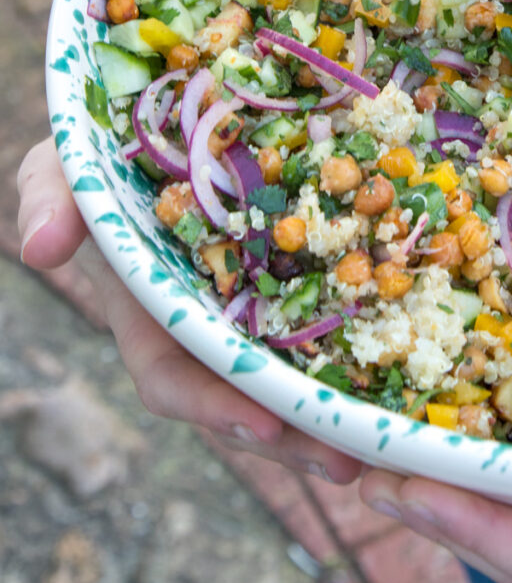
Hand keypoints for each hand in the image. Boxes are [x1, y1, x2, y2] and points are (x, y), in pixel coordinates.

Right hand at [17, 138, 361, 485]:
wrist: (150, 123)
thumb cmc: (97, 155)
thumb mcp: (61, 168)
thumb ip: (48, 200)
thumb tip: (41, 249)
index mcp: (147, 312)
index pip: (174, 378)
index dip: (214, 407)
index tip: (263, 425)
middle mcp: (202, 321)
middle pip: (247, 394)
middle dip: (292, 432)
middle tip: (349, 459)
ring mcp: (250, 303)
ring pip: (292, 369)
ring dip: (330, 408)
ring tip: (382, 439)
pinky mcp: (293, 271)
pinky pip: (325, 315)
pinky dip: (358, 342)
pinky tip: (400, 365)